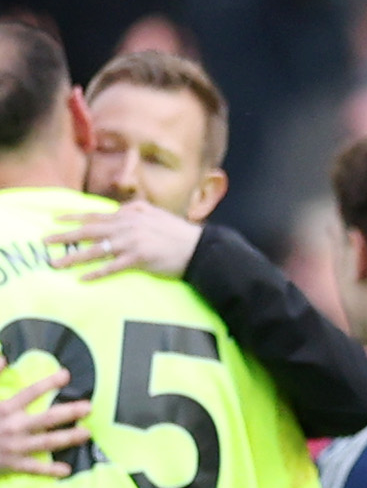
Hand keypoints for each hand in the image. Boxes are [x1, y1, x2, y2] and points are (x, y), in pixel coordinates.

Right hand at [0, 369, 90, 475]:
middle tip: (89, 407)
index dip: (49, 383)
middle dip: (70, 412)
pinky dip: (50, 470)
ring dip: (69, 438)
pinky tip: (66, 470)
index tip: (66, 375)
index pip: (30, 393)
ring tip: (86, 433)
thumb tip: (3, 357)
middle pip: (47, 418)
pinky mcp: (12, 464)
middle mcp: (13, 426)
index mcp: (4, 409)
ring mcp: (15, 446)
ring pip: (47, 442)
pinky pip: (34, 468)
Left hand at [50, 201, 203, 281]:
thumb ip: (135, 210)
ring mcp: (132, 242)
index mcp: (129, 215)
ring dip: (73, 257)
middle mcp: (127, 226)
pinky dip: (96, 273)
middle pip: (88, 231)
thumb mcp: (155, 214)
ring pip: (96, 249)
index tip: (54, 218)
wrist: (201, 248)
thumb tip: (120, 209)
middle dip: (64, 237)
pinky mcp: (139, 259)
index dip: (73, 217)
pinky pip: (112, 267)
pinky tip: (82, 278)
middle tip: (44, 242)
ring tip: (55, 263)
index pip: (95, 215)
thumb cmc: (179, 233)